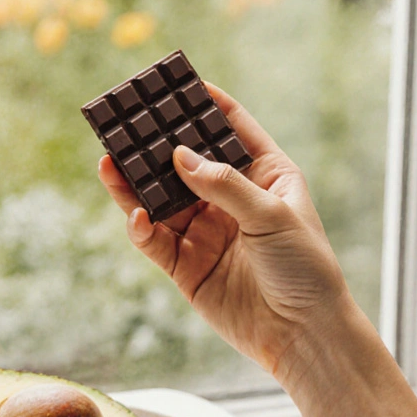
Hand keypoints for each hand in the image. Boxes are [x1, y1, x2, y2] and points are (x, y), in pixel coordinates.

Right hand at [97, 83, 352, 376]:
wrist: (303, 335)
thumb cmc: (305, 269)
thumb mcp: (272, 216)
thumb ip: (224, 184)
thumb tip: (179, 155)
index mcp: (265, 175)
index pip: (231, 128)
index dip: (205, 104)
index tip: (177, 81)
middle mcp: (232, 198)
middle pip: (186, 161)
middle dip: (157, 141)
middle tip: (126, 119)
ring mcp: (206, 231)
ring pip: (161, 198)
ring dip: (136, 182)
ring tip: (111, 160)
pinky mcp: (186, 266)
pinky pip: (155, 239)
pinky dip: (141, 227)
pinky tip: (135, 216)